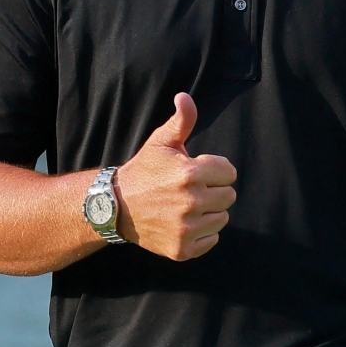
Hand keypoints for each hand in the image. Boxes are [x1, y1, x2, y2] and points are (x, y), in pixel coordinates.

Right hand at [113, 93, 236, 260]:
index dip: (215, 169)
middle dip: (214, 190)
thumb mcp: (161, 141)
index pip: (229, 172)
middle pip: (229, 196)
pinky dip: (202, 234)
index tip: (196, 171)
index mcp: (191, 173)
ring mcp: (187, 228)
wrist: (115, 207)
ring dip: (209, 212)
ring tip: (186, 206)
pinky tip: (183, 224)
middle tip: (191, 189)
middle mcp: (191, 202)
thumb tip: (185, 97)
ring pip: (222, 219)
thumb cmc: (144, 170)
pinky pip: (212, 240)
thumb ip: (181, 120)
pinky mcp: (183, 249)